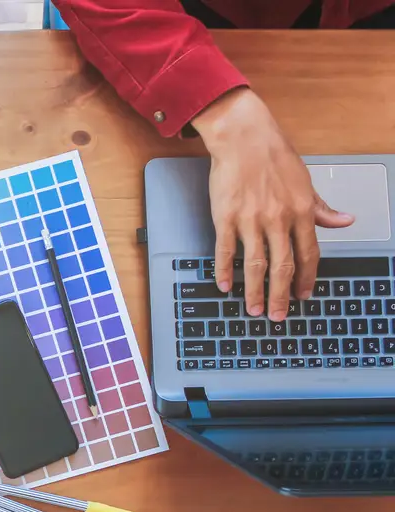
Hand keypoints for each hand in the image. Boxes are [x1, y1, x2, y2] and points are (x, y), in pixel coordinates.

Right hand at [192, 88, 353, 321]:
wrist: (244, 138)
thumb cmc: (274, 156)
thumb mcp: (305, 182)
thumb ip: (322, 208)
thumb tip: (345, 221)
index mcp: (300, 211)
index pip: (308, 254)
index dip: (307, 278)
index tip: (304, 295)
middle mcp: (278, 219)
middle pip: (282, 266)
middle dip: (281, 295)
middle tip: (278, 315)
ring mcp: (250, 220)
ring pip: (255, 264)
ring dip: (254, 291)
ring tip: (253, 309)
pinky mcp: (225, 217)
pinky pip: (225, 251)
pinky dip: (224, 271)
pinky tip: (225, 285)